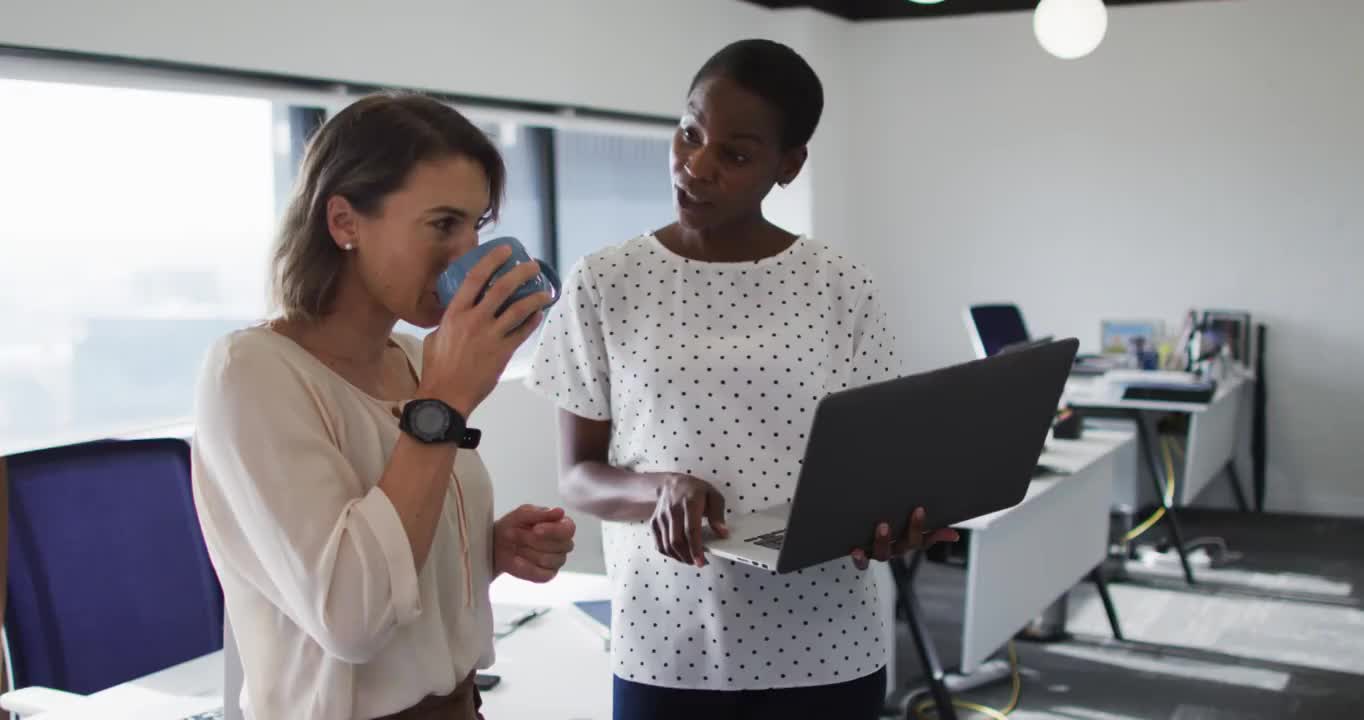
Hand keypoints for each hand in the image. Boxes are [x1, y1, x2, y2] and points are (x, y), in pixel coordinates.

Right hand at [419, 246, 552, 415]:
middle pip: (502, 288)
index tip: (506, 249)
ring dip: (535, 297)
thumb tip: (458, 311)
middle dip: (520, 273)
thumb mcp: (435, 336)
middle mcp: (474, 320)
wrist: (445, 396)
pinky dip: (532, 321)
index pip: (475, 277)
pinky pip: (523, 332)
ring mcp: (490, 336)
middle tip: (532, 265)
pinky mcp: (502, 353)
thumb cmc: (436, 367)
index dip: (493, 260)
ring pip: (518, 309)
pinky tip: (539, 314)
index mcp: (455, 313)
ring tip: (545, 290)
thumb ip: (449, 321)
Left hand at [493, 505, 576, 582]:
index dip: (553, 530)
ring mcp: (557, 561)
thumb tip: (560, 512)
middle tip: (514, 533)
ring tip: (515, 545)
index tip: (535, 529)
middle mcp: (564, 544)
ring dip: (526, 551)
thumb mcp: (522, 514)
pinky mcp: (547, 575)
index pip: (568, 530)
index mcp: (563, 526)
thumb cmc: (513, 525)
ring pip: (547, 560)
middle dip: (532, 539)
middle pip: (558, 546)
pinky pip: (541, 575)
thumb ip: (541, 514)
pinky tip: (516, 560)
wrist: (498, 544)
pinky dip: (526, 567)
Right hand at [651, 474, 727, 567]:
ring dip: (679, 557)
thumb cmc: (694, 490)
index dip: (696, 548)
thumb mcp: (713, 495)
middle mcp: (673, 510)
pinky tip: (678, 554)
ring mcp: (662, 518)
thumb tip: (722, 532)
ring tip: (690, 559)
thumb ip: (718, 514)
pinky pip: (659, 545)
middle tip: (698, 562)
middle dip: (687, 556)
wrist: (671, 483)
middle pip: (677, 541)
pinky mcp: (654, 524)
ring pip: (667, 545)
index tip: (701, 560)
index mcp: (690, 502)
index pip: (691, 530)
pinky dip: (669, 553)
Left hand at [850, 507, 958, 570]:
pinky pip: (862, 564)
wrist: (860, 544)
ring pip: (884, 554)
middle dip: (912, 529)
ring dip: (885, 541)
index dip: (931, 530)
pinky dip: (860, 558)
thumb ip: (932, 532)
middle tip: (916, 512)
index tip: (922, 509)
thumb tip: (954, 536)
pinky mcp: (863, 558)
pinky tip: (856, 550)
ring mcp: (880, 554)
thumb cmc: (891, 532)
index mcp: (909, 543)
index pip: (924, 539)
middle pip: (908, 545)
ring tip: (883, 526)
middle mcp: (897, 550)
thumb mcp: (911, 531)